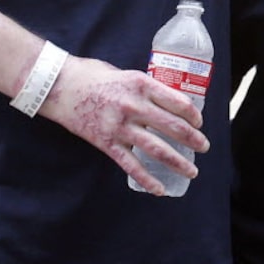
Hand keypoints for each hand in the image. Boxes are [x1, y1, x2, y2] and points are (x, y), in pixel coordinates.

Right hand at [40, 55, 207, 194]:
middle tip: (204, 147)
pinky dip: (147, 179)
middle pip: (173, 127)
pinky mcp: (106, 143)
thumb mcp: (126, 73)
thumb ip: (145, 87)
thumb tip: (167, 100)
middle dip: (193, 140)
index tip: (199, 123)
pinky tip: (159, 189)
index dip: (193, 115)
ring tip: (191, 171)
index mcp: (141, 84)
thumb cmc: (93, 75)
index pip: (177, 102)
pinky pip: (131, 165)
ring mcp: (120, 126)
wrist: (60, 86)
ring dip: (178, 162)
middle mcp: (134, 106)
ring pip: (157, 149)